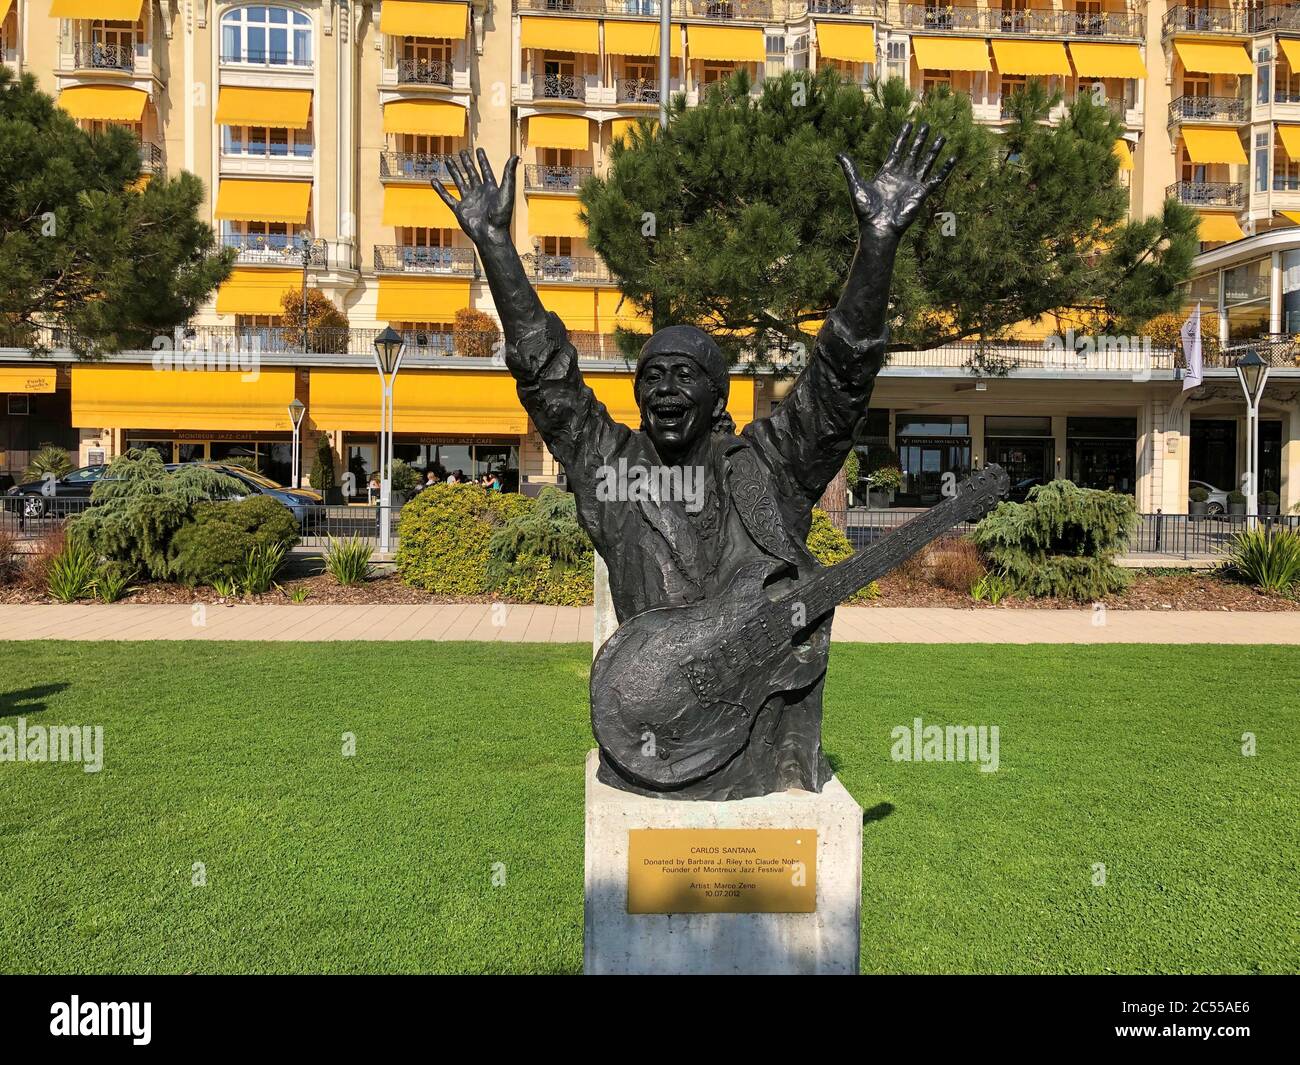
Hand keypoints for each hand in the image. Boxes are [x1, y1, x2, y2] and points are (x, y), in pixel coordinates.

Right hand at [433, 149, 517, 246]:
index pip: (486, 170)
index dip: (483, 160)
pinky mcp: (460, 210)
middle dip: (467, 163)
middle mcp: (479, 193)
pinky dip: (441, 190)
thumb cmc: (501, 215)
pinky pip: (448, 198)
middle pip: (472, 174)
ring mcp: (469, 201)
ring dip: (454, 171)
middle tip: (462, 152)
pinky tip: (433, 181)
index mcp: (491, 189)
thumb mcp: (507, 191)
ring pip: (459, 182)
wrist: (491, 234)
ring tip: (448, 160)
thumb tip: (515, 156)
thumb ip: (509, 173)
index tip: (479, 149)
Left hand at [838, 122, 954, 238]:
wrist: (878, 228)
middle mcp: (901, 176)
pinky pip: (936, 179)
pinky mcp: (921, 193)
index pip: (897, 150)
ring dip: (933, 150)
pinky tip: (953, 158)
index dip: (902, 137)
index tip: (908, 123)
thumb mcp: (856, 186)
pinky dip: (945, 169)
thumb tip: (838, 154)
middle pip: (913, 153)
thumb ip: (850, 169)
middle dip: (919, 139)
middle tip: (926, 124)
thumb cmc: (866, 211)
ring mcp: (912, 184)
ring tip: (941, 136)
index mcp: (887, 173)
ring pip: (926, 162)